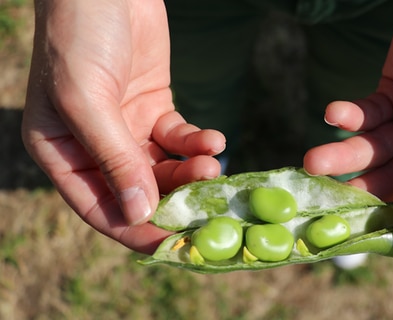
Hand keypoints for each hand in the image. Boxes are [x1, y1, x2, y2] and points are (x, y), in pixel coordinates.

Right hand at [22, 0, 225, 253]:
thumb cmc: (79, 35)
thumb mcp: (87, 98)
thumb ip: (113, 157)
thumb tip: (138, 214)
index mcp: (61, 151)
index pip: (99, 207)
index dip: (134, 230)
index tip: (173, 246)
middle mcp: (93, 146)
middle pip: (137, 192)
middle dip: (173, 200)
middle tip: (208, 206)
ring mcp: (127, 129)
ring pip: (164, 169)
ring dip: (191, 172)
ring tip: (213, 165)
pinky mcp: (155, 109)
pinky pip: (180, 140)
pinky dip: (198, 143)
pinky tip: (215, 139)